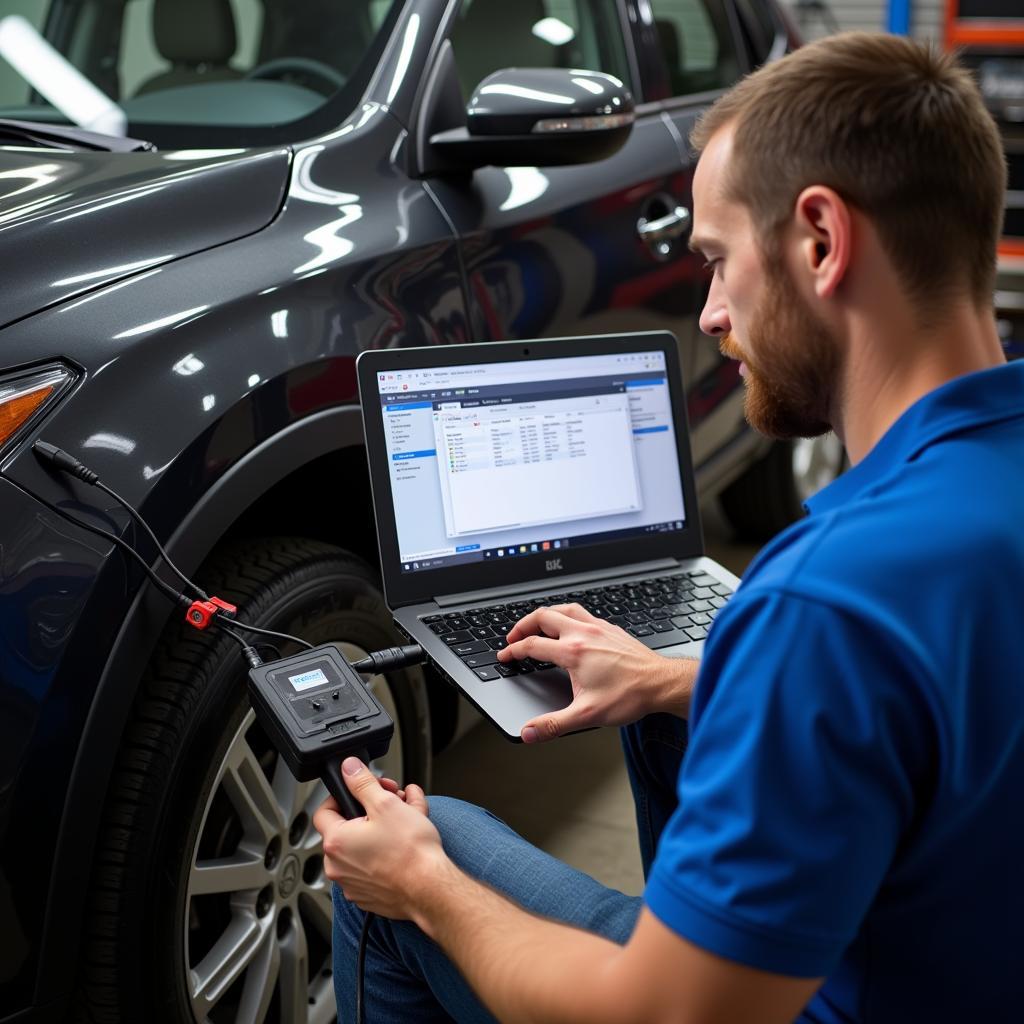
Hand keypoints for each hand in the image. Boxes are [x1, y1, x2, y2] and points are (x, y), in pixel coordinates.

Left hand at [313, 757, 447, 918]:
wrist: (430, 889)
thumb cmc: (410, 852)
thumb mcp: (386, 804)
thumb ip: (362, 782)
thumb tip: (349, 768)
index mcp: (336, 842)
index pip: (324, 810)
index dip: (343, 795)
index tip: (361, 792)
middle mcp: (337, 866)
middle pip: (347, 827)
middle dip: (372, 809)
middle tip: (393, 801)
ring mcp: (352, 883)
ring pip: (362, 846)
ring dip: (381, 828)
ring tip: (407, 819)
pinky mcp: (368, 894)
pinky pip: (371, 866)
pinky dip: (384, 852)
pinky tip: (405, 843)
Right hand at [498, 603, 695, 742]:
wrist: (661, 684)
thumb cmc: (630, 696)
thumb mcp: (587, 715)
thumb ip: (554, 724)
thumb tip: (529, 732)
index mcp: (573, 651)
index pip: (532, 645)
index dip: (513, 650)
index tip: (505, 656)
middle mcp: (584, 634)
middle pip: (544, 617)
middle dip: (523, 625)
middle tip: (514, 636)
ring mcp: (599, 628)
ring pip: (565, 609)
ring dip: (546, 615)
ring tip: (537, 624)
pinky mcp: (612, 629)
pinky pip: (584, 613)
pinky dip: (569, 616)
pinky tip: (572, 626)